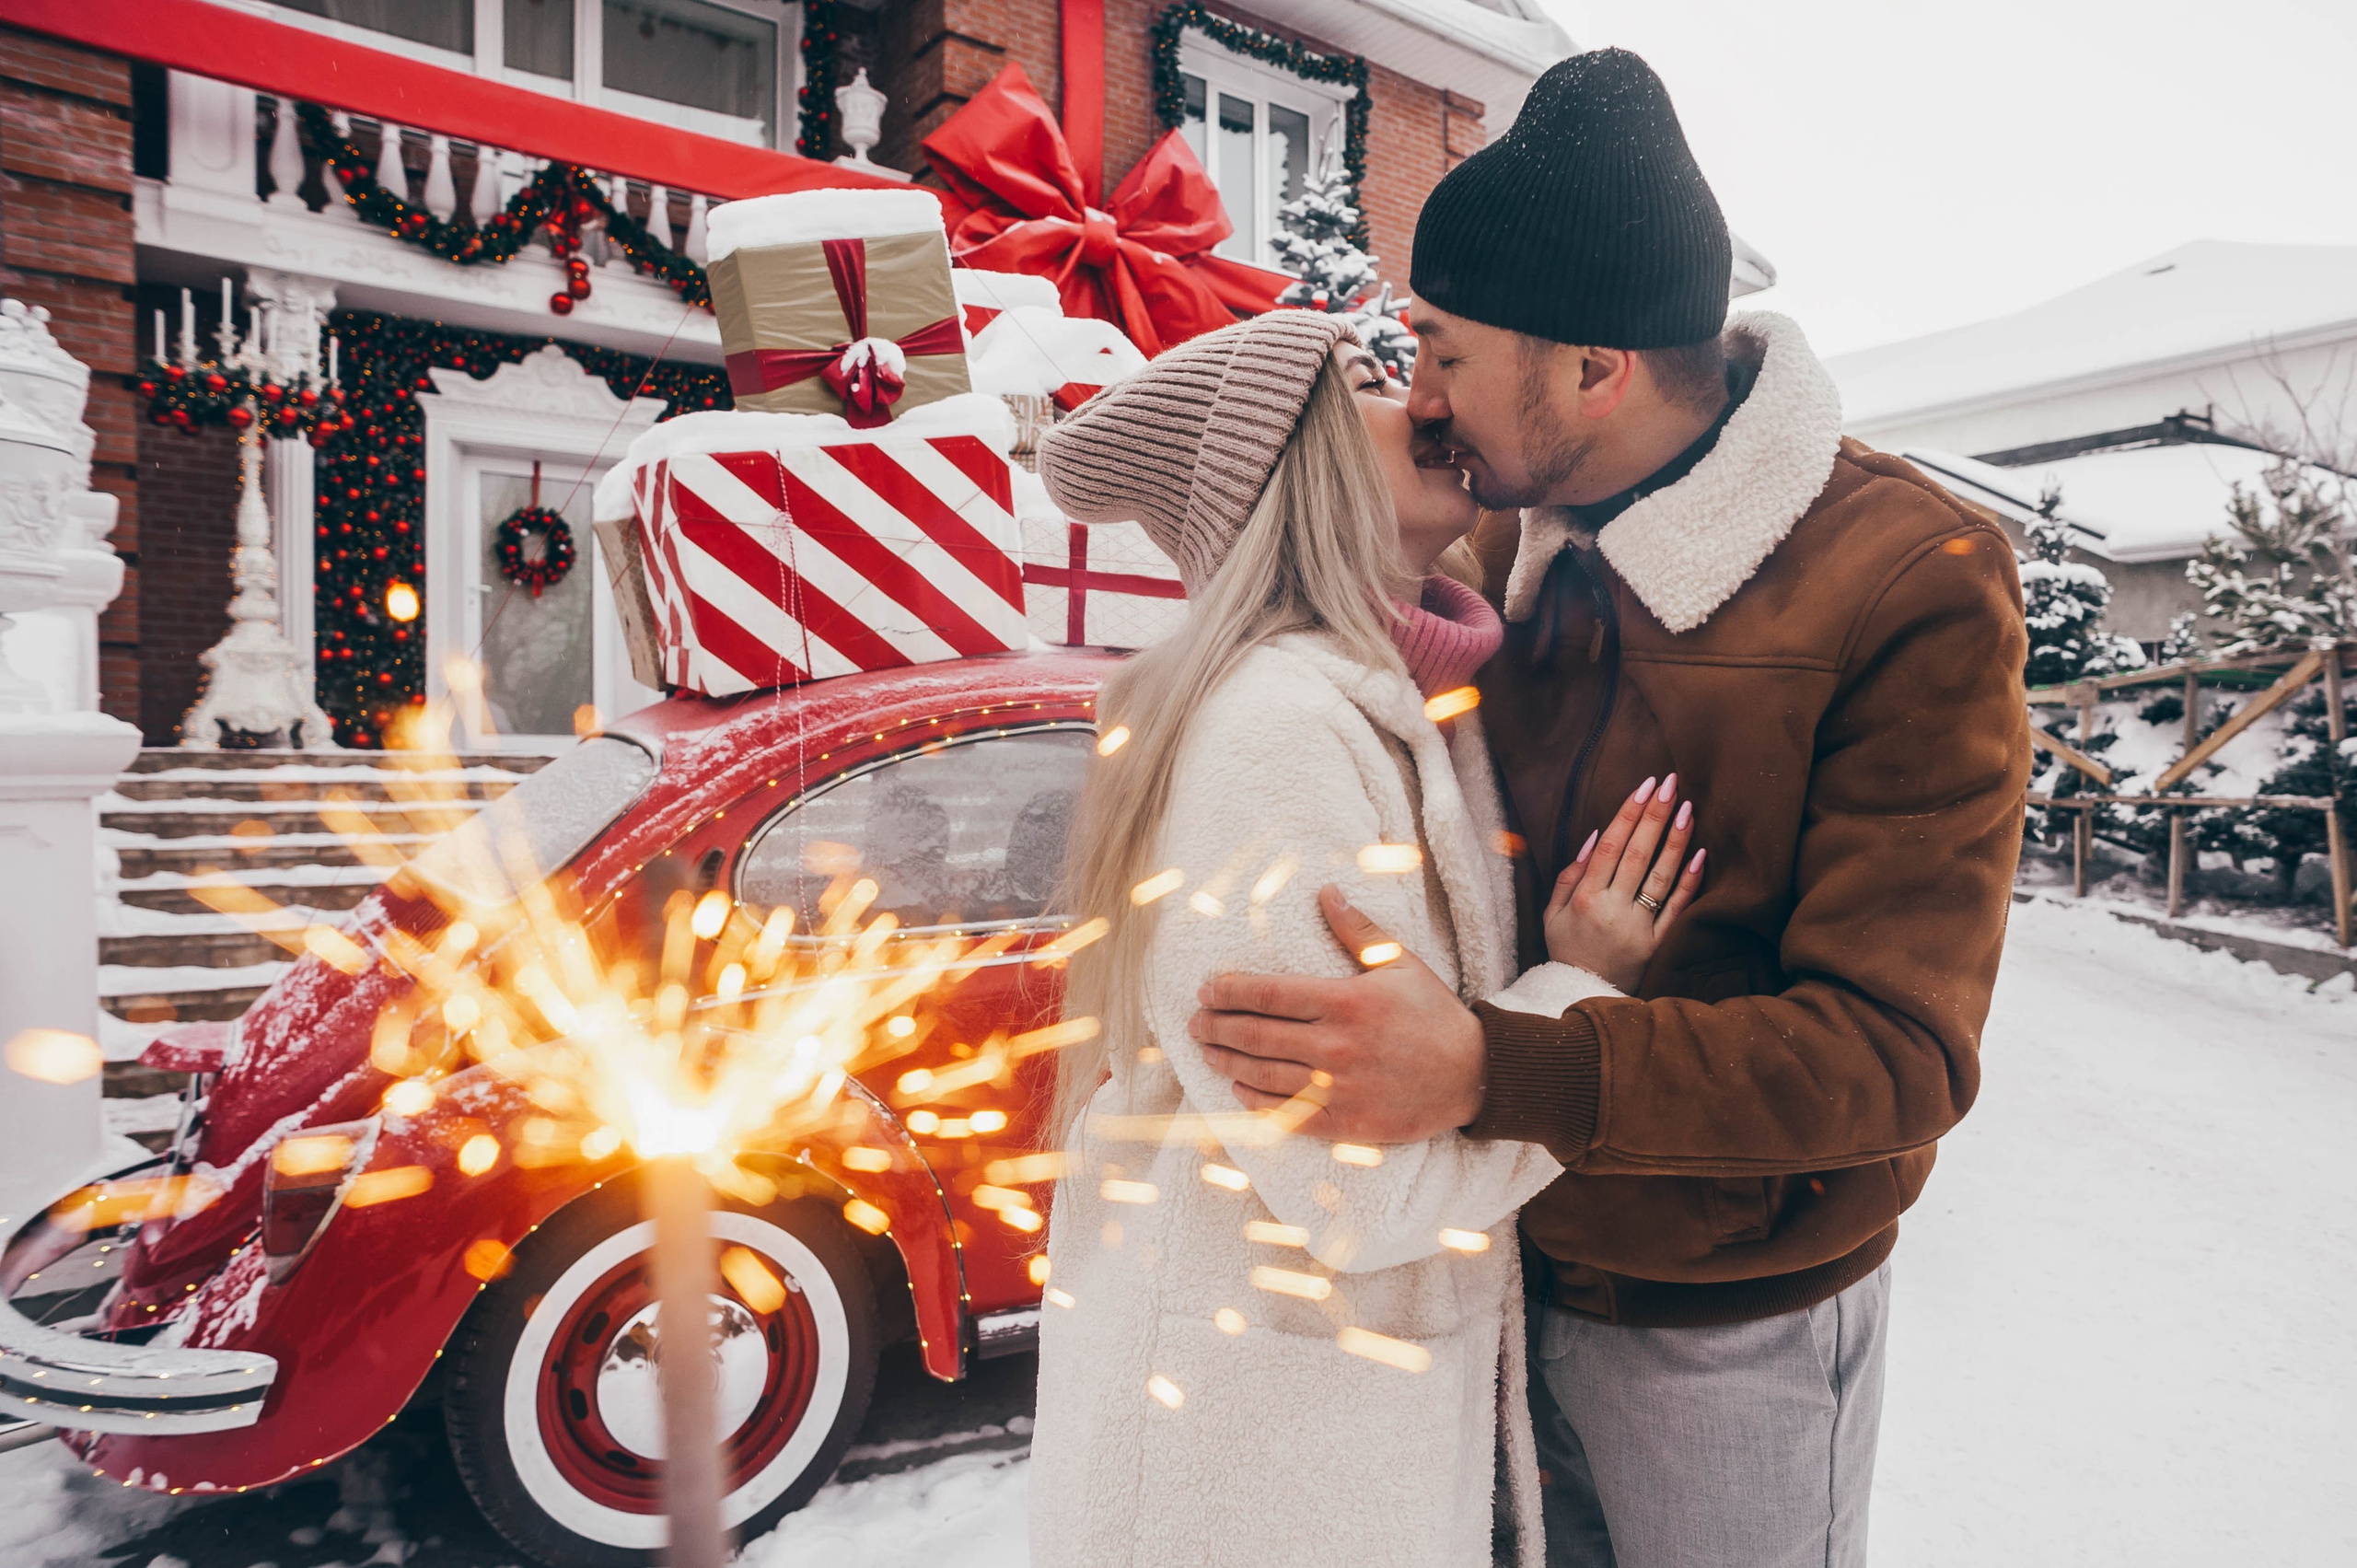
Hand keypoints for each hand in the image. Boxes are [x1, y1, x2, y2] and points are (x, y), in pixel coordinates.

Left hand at [1189, 886, 1486, 1142]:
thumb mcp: (1400, 963)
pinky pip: (1287, 1115)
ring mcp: (1338, 1088)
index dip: (1230, 990)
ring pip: (1264, 1075)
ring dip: (1227, 1061)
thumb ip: (1357, 930)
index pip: (1269, 994)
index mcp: (1346, 1002)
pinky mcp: (1345, 1122)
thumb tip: (1326, 891)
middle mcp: (1336, 1046)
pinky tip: (1238, 1089)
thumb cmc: (1434, 1016)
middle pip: (1256, 1036)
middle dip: (1217, 1026)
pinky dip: (1256, 1102)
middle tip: (1194, 1021)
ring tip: (1206, 1050)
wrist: (1473, 1076)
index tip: (1207, 987)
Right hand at [1544, 772, 1704, 990]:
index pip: (1611, 846)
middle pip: (1638, 854)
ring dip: (1675, 841)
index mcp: (1584, 898)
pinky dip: (1689, 882)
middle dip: (1655, 815)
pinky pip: (1677, 909)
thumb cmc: (1566, 949)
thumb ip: (1569, 875)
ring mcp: (1637, 927)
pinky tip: (1701, 855)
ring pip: (1660, 877)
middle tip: (1671, 783)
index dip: (1629, 813)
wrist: (1580, 995)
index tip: (1645, 785)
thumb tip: (1597, 837)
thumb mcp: (1552, 913)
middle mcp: (1611, 909)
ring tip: (1688, 809)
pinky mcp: (1656, 945)